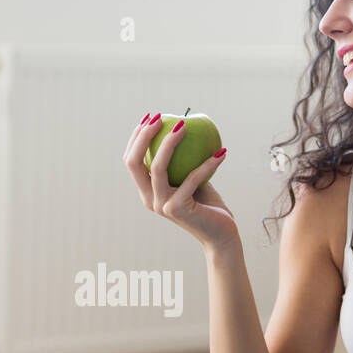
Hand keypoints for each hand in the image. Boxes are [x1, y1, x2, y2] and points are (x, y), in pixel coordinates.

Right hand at [122, 112, 237, 251]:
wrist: (220, 235)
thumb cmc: (208, 204)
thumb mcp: (193, 178)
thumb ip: (184, 160)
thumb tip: (183, 125)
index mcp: (147, 191)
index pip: (131, 161)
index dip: (136, 137)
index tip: (151, 117)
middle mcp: (149, 199)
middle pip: (133, 162)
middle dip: (143, 136)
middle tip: (160, 117)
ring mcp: (162, 205)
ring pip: (158, 167)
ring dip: (170, 142)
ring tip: (186, 126)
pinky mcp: (179, 209)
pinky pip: (192, 178)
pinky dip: (207, 163)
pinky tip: (221, 152)